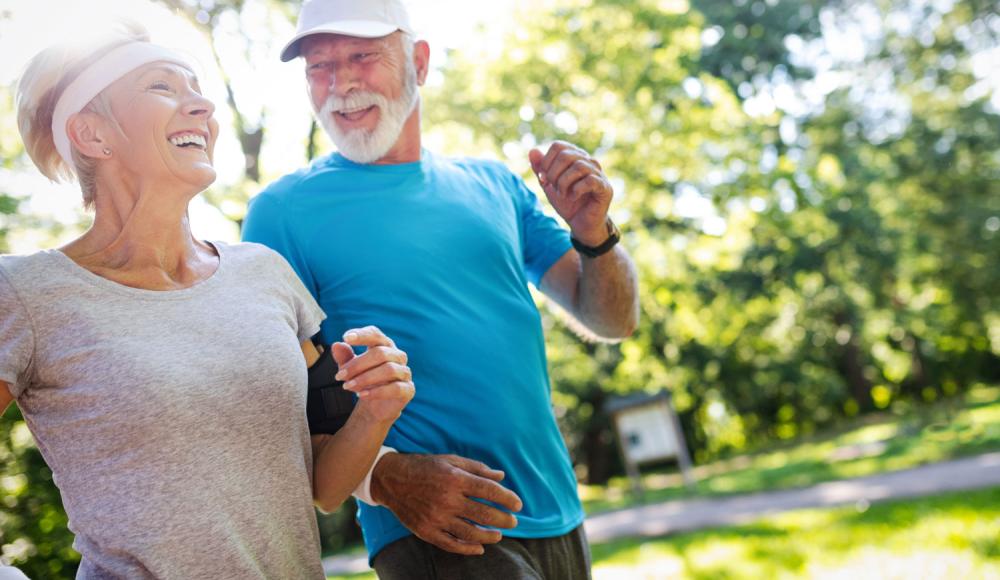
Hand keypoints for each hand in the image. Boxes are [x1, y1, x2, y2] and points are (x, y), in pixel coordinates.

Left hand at [331, 326, 413, 424]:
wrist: (375, 406)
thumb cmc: (364, 381)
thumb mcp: (350, 369)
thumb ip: (344, 357)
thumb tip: (337, 345)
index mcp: (384, 345)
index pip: (375, 334)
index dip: (362, 335)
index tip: (346, 337)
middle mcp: (397, 355)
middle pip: (380, 353)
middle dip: (357, 364)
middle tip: (340, 375)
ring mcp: (405, 372)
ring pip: (389, 370)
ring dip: (365, 378)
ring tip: (348, 386)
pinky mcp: (408, 389)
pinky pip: (395, 388)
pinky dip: (376, 392)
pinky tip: (362, 395)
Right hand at [371, 453, 523, 554]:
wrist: (391, 479)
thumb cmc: (425, 467)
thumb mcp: (451, 460)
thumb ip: (477, 468)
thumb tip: (501, 477)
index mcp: (455, 479)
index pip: (489, 491)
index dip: (507, 498)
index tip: (518, 504)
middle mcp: (447, 499)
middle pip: (484, 514)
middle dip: (503, 519)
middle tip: (513, 522)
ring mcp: (436, 517)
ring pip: (470, 533)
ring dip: (489, 536)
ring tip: (498, 535)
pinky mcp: (427, 531)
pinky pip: (451, 544)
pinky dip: (468, 549)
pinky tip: (479, 548)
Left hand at [529, 141, 613, 245]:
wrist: (580, 223)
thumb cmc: (567, 203)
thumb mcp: (549, 185)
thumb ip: (540, 168)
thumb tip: (532, 150)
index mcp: (575, 157)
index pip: (558, 146)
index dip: (546, 162)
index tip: (544, 179)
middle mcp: (588, 161)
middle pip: (566, 155)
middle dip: (553, 174)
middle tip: (554, 188)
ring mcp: (598, 173)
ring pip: (578, 166)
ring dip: (564, 183)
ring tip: (563, 194)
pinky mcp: (605, 187)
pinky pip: (590, 181)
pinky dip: (576, 190)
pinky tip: (573, 197)